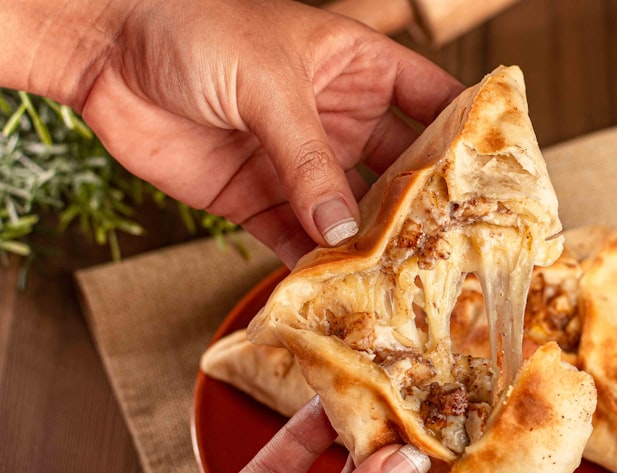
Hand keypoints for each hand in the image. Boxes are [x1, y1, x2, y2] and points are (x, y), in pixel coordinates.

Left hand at [76, 0, 462, 265]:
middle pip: (404, 170)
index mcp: (358, 69)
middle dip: (430, 208)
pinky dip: (318, 266)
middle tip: (461, 249)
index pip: (434, 100)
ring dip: (377, 245)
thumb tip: (346, 226)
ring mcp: (301, 164)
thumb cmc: (194, 31)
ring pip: (355, 213)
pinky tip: (342, 292)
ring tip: (408, 282)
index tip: (505, 173)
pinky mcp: (259, 199)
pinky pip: (299, 240)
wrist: (105, 52)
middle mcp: (340, 119)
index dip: (471, 132)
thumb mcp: (268, 84)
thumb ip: (308, 158)